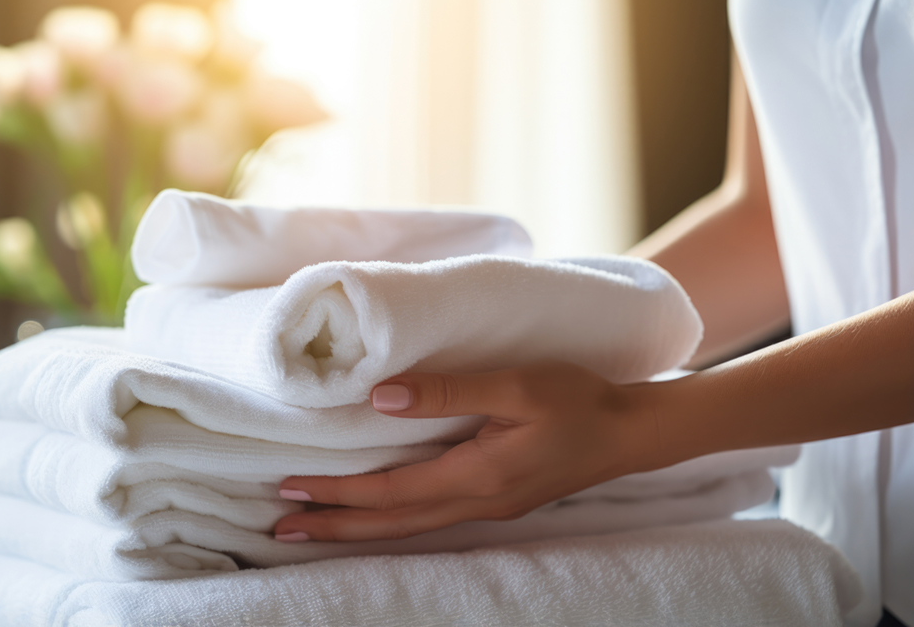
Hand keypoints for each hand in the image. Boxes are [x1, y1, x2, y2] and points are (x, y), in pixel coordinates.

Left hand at [271, 361, 662, 542]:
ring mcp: (488, 506)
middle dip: (335, 524)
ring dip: (358, 526)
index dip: (339, 493)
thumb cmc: (578, 401)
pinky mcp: (496, 498)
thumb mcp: (517, 385)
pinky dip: (391, 518)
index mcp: (477, 476)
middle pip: (391, 522)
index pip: (390, 491)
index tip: (293, 490)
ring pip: (408, 525)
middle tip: (282, 528)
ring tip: (315, 527)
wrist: (631, 431)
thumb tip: (383, 398)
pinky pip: (428, 517)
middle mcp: (477, 502)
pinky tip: (376, 511)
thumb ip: (449, 391)